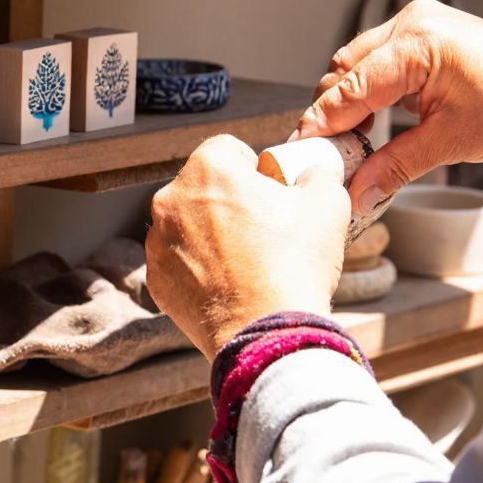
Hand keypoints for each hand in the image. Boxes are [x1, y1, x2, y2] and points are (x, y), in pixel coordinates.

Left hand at [146, 135, 349, 356]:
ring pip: (189, 226)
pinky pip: (179, 263)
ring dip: (212, 236)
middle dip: (230, 202)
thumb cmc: (294, 263)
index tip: (270, 193)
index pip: (229, 150)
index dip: (255, 169)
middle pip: (204, 188)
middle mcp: (170, 199)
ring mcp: (157, 242)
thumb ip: (317, 175)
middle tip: (263, 230)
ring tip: (248, 262)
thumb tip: (314, 173)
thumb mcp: (327, 203)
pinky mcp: (156, 279)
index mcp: (207, 169)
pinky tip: (230, 285)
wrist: (267, 332)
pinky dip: (199, 269)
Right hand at [296, 0, 482, 212]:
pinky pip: (381, 58)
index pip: (350, 86)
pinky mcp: (428, 31)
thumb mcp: (448, 144)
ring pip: (359, 62)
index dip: (322, 121)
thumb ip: (393, 166)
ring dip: (351, 98)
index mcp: (418, 43)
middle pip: (345, 68)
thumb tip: (355, 193)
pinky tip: (378, 118)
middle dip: (333, 109)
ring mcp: (421, 22)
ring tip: (354, 138)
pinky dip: (372, 87)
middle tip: (329, 151)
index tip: (302, 148)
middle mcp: (414, 22)